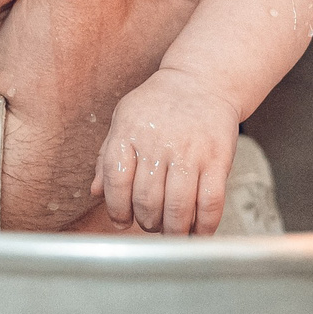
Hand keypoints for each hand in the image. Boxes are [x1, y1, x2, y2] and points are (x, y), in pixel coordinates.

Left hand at [94, 66, 239, 234]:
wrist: (201, 81)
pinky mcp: (218, 159)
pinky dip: (204, 227)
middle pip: (147, 200)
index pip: (116, 180)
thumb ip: (107, 157)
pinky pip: (210, 203)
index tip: (121, 221)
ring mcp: (190, 152)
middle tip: (150, 224)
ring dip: (173, 230)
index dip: (116, 209)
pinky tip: (197, 232)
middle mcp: (158, 143)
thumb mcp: (124, 120)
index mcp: (129, 132)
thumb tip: (95, 192)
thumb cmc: (158, 104)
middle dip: (146, 222)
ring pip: (178, 207)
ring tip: (171, 232)